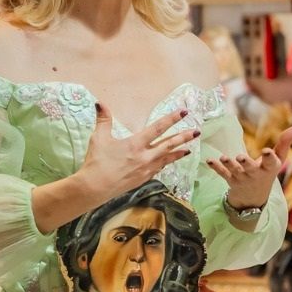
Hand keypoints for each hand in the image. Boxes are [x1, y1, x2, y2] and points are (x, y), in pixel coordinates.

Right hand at [69, 104, 199, 211]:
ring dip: (179, 152)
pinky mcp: (144, 179)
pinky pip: (159, 169)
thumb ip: (103, 119)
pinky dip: (166, 163)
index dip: (171, 119)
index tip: (184, 113)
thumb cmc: (96, 162)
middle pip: (169, 144)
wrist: (95, 188)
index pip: (158, 128)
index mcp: (136, 144)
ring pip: (167, 159)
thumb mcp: (99, 138)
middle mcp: (145, 156)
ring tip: (189, 149)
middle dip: (184, 137)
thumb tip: (100, 102)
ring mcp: (146, 169)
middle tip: (197, 131)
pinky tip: (169, 161)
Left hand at [207, 126, 291, 213]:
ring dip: (229, 164)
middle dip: (246, 163)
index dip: (269, 158)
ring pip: (234, 171)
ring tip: (224, 158)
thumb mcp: (277, 160)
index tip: (267, 151)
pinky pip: (222, 174)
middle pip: (250, 169)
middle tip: (240, 157)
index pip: (271, 163)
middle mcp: (255, 174)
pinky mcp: (230, 179)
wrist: (253, 198)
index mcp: (268, 169)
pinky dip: (215, 167)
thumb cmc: (267, 172)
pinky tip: (209, 160)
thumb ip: (285, 143)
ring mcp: (241, 178)